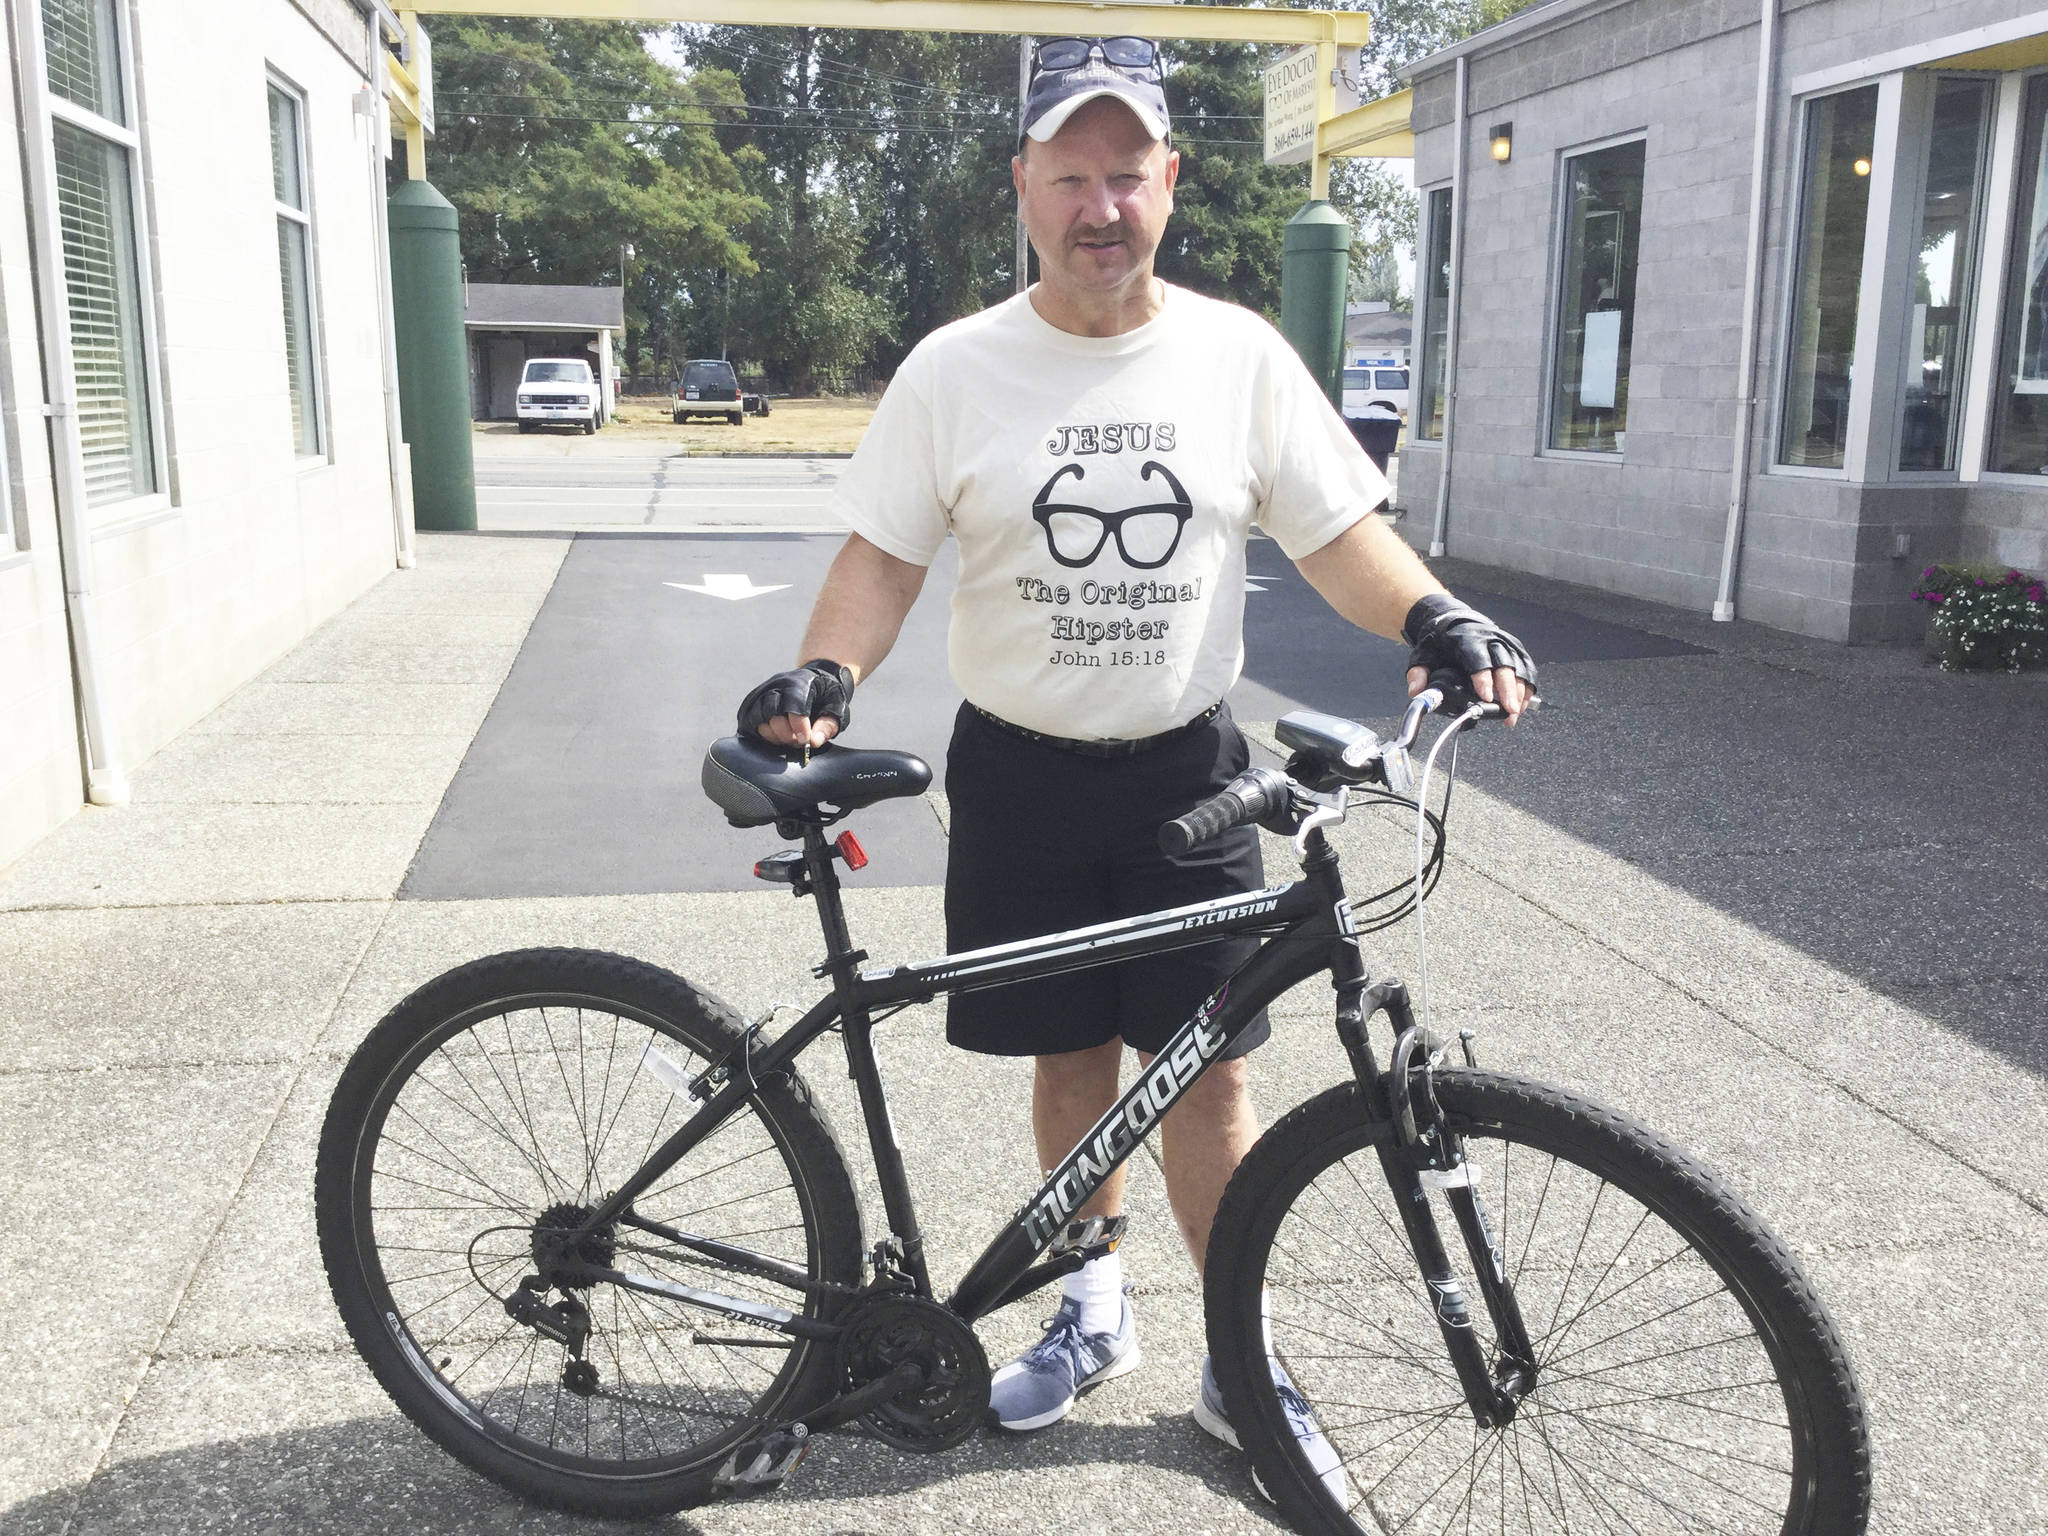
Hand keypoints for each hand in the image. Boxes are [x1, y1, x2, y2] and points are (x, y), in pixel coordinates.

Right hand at [737, 660, 853, 749]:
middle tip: (798, 741)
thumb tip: (814, 741)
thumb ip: (828, 725)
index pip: (793, 705)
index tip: (806, 741)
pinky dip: (759, 732)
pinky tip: (775, 736)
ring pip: (757, 717)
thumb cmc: (827, 695)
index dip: (799, 727)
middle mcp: (777, 684)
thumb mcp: (837, 707)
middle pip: (772, 712)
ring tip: (787, 738)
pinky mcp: (752, 700)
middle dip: (785, 733)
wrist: (813, 679)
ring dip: (772, 735)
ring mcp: (762, 691)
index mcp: (800, 682)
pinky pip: (747, 720)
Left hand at [1400, 594, 1537, 722]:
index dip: (1484, 678)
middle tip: (1509, 711)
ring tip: (1514, 714)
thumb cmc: (1439, 640)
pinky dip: (1527, 687)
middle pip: (1504, 664)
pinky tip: (1523, 704)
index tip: (1486, 698)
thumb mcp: (1423, 653)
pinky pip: (1527, 668)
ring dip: (1520, 692)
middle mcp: (1490, 638)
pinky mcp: (1514, 648)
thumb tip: (1416, 692)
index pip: (1477, 658)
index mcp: (1466, 638)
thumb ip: (1418, 673)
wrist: (1452, 620)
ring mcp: (1505, 642)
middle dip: (1508, 689)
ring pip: (1519, 667)